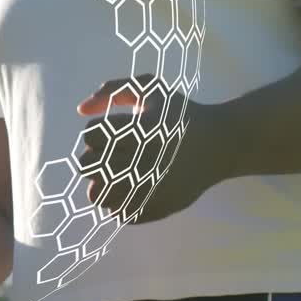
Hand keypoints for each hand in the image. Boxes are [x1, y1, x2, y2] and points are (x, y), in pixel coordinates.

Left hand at [76, 75, 228, 223]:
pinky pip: (120, 212)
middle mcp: (143, 159)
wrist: (220, 144)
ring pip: (99, 194)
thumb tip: (81, 109)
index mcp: (139, 129)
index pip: (92, 135)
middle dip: (93, 159)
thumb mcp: (151, 88)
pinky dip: (118, 203)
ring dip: (100, 183)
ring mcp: (149, 187)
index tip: (107, 134)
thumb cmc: (180, 114)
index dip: (94, 134)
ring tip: (114, 175)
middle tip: (108, 156)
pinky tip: (129, 190)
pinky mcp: (158, 207)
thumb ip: (114, 90)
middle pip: (89, 165)